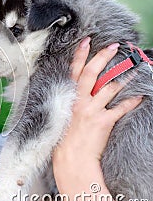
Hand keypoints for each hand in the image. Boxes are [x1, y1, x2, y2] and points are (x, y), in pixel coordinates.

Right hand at [52, 37, 141, 200]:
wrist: (71, 159)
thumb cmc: (63, 138)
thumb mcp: (61, 115)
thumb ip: (70, 100)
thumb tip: (79, 90)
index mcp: (67, 98)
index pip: (73, 72)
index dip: (80, 55)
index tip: (87, 41)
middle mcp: (79, 101)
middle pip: (92, 74)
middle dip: (103, 57)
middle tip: (114, 46)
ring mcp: (92, 110)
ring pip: (110, 88)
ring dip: (123, 76)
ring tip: (134, 68)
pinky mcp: (104, 121)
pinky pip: (121, 108)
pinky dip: (131, 101)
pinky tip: (139, 96)